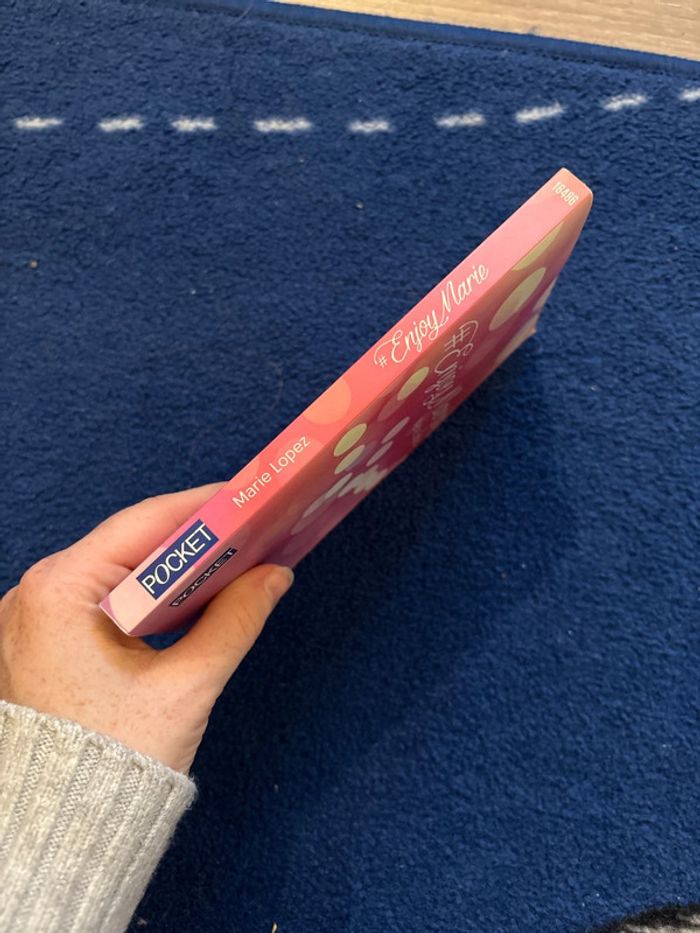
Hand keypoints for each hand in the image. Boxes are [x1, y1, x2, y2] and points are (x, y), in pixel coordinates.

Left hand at [0, 483, 293, 774]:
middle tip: (248, 523)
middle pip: (127, 543)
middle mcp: (33, 594)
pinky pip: (103, 596)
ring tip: (229, 553)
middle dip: (191, 536)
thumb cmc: (112, 765)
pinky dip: (147, 591)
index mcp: (58, 593)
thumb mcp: (187, 687)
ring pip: (116, 569)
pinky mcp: (44, 640)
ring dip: (171, 564)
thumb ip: (236, 621)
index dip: (202, 507)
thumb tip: (274, 575)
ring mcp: (33, 617)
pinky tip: (190, 592)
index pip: (142, 526)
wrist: (59, 832)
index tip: (247, 496)